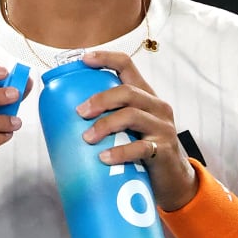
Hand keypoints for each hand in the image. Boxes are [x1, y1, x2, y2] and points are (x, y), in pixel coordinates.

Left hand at [76, 51, 196, 210]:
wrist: (173, 179)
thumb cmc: (143, 149)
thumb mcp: (129, 127)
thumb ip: (109, 117)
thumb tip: (64, 118)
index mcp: (145, 95)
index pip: (127, 66)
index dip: (106, 58)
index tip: (84, 59)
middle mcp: (156, 106)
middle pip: (127, 91)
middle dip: (100, 99)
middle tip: (79, 112)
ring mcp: (162, 127)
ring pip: (132, 115)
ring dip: (105, 125)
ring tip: (87, 138)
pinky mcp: (163, 150)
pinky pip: (140, 147)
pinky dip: (120, 152)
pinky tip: (104, 158)